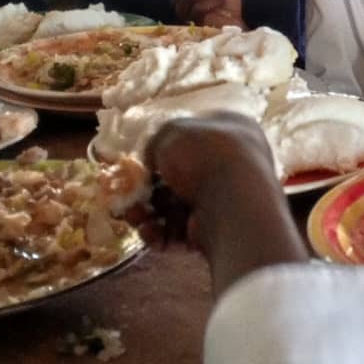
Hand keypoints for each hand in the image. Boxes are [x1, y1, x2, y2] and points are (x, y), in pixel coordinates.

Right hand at [145, 114, 307, 296]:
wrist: (234, 202)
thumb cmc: (204, 156)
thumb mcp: (171, 133)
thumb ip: (157, 142)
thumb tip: (152, 160)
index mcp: (232, 129)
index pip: (193, 138)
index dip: (165, 151)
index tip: (141, 165)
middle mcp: (234, 162)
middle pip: (181, 177)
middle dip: (149, 191)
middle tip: (129, 200)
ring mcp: (227, 198)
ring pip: (177, 207)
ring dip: (149, 214)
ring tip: (133, 218)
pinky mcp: (218, 229)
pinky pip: (183, 231)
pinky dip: (162, 233)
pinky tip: (148, 232)